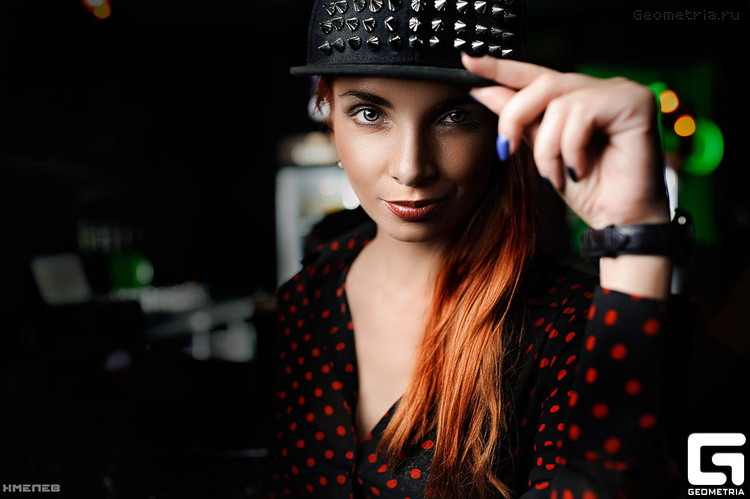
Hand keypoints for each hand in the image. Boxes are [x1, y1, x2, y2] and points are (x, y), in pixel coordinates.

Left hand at [463, 54, 670, 228]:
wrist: (618, 222)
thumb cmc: (589, 191)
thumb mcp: (542, 152)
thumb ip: (520, 120)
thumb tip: (485, 90)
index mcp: (577, 97)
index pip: (534, 74)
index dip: (501, 68)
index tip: (469, 60)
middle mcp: (599, 88)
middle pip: (542, 84)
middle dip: (515, 118)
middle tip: (505, 151)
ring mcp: (620, 92)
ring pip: (559, 103)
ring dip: (547, 148)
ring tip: (557, 176)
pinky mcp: (634, 102)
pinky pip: (582, 114)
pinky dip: (571, 148)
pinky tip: (581, 170)